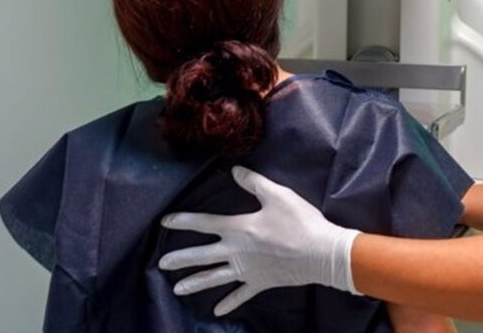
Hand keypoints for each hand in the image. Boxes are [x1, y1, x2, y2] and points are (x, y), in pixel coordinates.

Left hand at [159, 166, 360, 315]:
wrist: (322, 252)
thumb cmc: (299, 221)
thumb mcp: (276, 194)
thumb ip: (253, 182)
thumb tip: (234, 170)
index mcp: (239, 228)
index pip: (204, 223)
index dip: (183, 221)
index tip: (164, 222)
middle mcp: (237, 251)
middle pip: (202, 255)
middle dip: (181, 259)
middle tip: (161, 264)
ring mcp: (247, 270)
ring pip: (215, 278)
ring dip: (195, 283)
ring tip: (177, 289)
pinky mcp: (260, 282)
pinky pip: (241, 295)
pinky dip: (229, 302)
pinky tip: (216, 311)